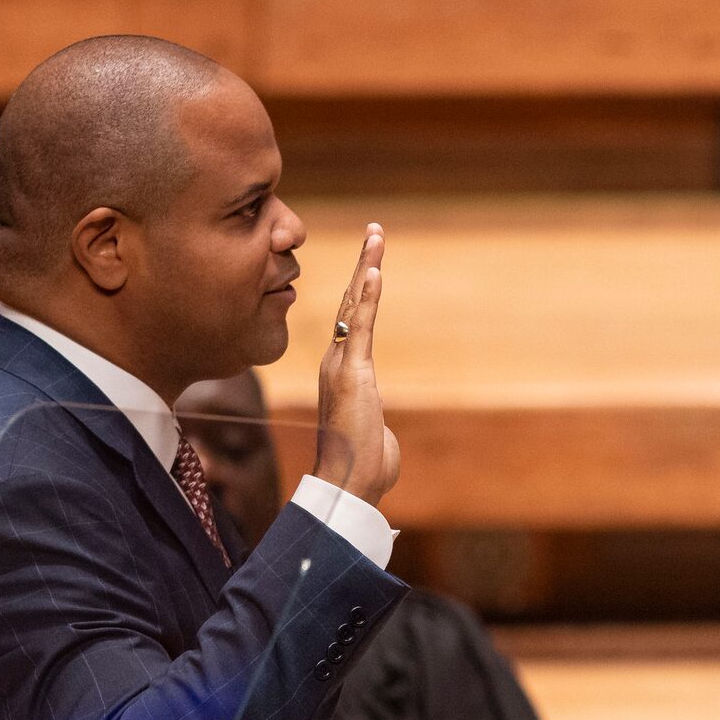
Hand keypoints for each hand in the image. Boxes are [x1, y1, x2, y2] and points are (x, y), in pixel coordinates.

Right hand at [314, 224, 399, 505]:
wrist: (347, 485)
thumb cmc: (364, 470)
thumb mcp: (375, 439)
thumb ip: (377, 429)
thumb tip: (382, 438)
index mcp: (344, 375)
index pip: (354, 323)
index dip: (362, 292)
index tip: (371, 265)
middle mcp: (337, 364)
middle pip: (352, 304)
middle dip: (365, 266)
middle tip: (375, 234)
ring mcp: (342, 366)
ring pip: (355, 306)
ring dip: (367, 268)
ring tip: (376, 236)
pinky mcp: (353, 374)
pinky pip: (361, 327)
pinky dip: (368, 297)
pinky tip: (374, 270)